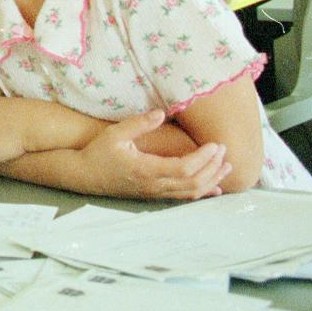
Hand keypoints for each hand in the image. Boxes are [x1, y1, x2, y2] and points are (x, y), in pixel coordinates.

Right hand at [75, 111, 231, 200]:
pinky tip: (215, 188)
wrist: (84, 176)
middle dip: (213, 167)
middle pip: (193, 182)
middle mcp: (153, 185)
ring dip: (212, 180)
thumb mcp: (115, 134)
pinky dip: (202, 192)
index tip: (215, 145)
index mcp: (145, 170)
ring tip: (226, 167)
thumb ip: (138, 124)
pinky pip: (184, 197)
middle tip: (223, 151)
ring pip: (191, 193)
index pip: (184, 168)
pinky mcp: (154, 195)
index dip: (204, 158)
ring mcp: (155, 193)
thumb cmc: (98, 153)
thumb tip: (161, 113)